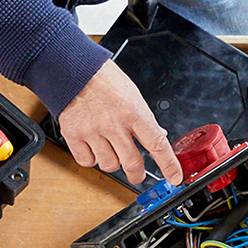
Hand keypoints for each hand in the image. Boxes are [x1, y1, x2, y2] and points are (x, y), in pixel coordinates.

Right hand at [58, 59, 178, 184]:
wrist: (73, 70)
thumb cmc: (104, 80)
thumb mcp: (133, 95)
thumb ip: (145, 119)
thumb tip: (158, 135)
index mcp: (133, 112)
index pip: (157, 144)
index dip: (169, 165)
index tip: (174, 177)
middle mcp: (114, 124)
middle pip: (132, 163)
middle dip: (138, 174)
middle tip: (137, 174)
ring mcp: (93, 131)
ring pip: (109, 165)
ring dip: (113, 163)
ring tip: (110, 150)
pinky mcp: (74, 135)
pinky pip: (87, 161)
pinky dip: (92, 159)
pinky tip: (94, 147)